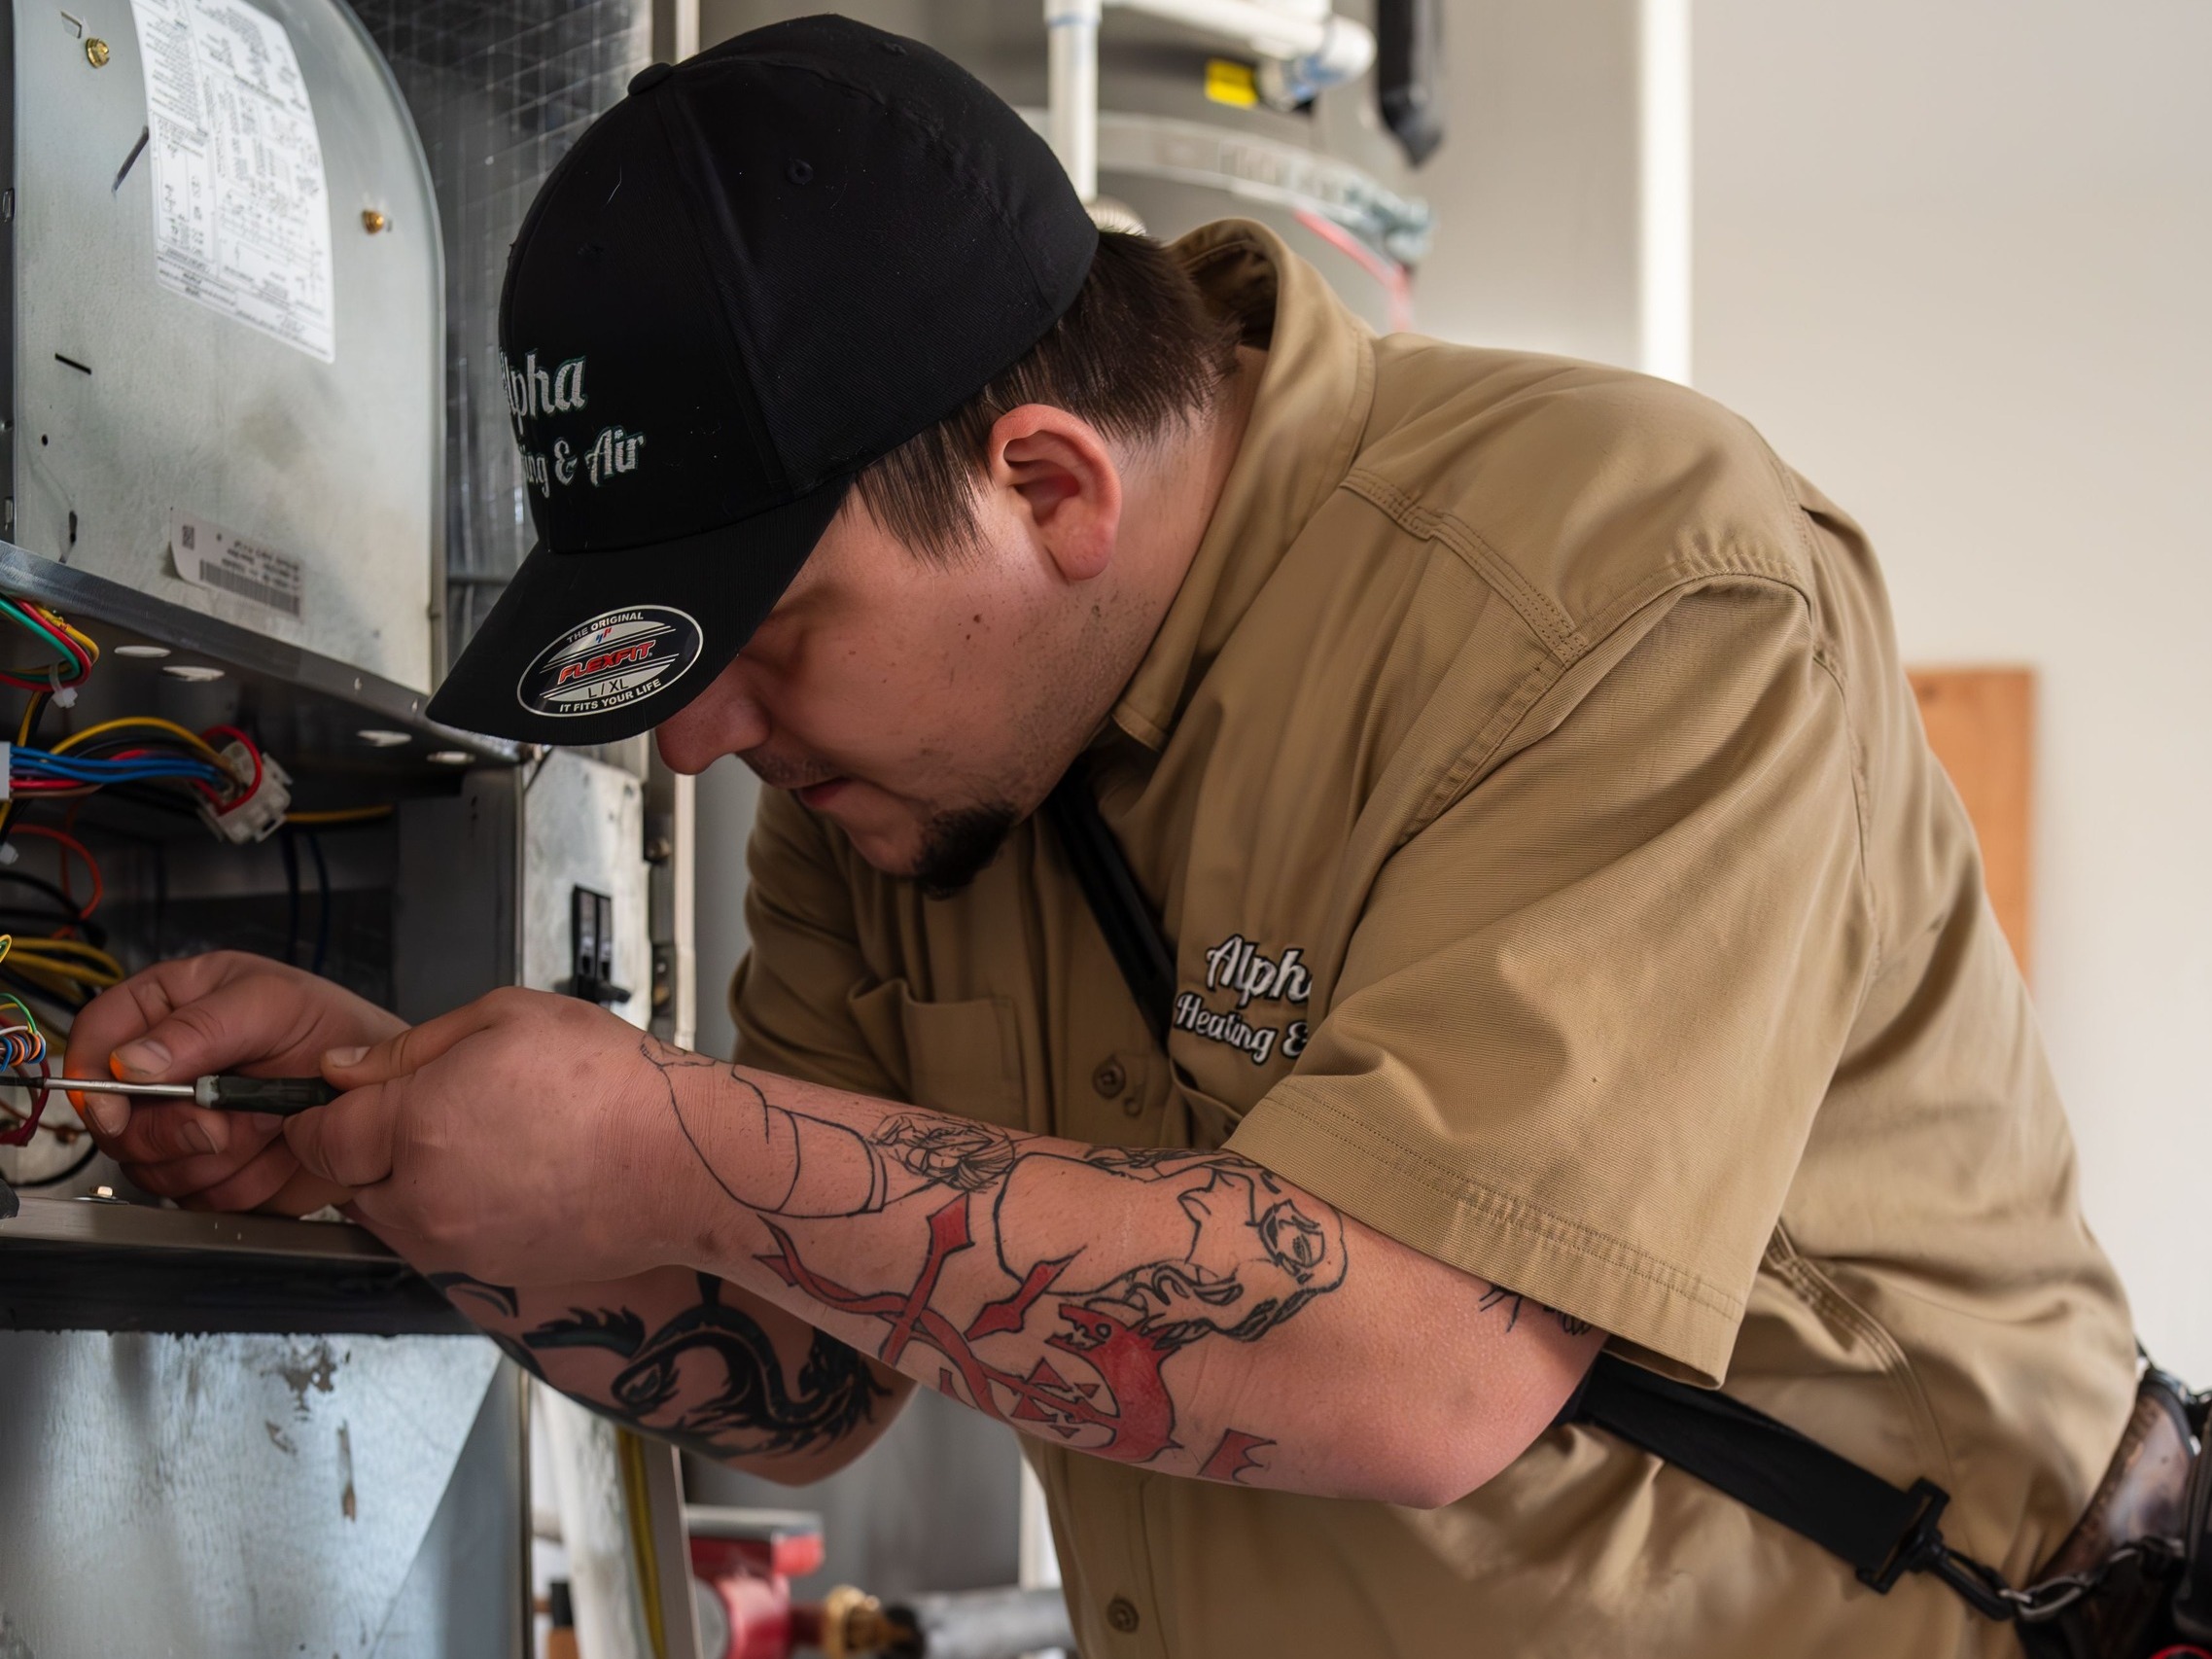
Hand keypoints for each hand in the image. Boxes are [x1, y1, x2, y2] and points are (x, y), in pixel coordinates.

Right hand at [70, 951, 402, 1213]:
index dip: (96, 1079)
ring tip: (268, 1121)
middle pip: (115, 1122)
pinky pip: (196, 1200)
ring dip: (217, 1156)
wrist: (383, 1093)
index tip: (122, 1105)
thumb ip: (200, 1028)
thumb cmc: (335, 1031)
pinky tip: (275, 1152)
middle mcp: (166, 1071)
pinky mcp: (211, 1175)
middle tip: (226, 1118)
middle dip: (173, 1129)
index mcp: (170, 1009)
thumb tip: (130, 1063)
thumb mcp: (273, 1004)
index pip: (95, 1039)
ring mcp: (183, 1127)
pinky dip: (241, 1184)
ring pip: (151, 1168)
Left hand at [285, 987, 697, 1285]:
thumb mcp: (508, 1016)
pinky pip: (446, 1241)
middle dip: (368, 1148)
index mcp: (417, 1125)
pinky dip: (459, 1212)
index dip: (320, 1113)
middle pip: (349, 1182)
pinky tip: (513, 1175)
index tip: (340, 1100)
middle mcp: (425, 1198)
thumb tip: (348, 1070)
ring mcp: (458, 1244)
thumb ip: (413, 1046)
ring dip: (412, 1182)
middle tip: (428, 1111)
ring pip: (396, 1216)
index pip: (319, 1136)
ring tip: (483, 1142)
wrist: (683, 1160)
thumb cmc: (612, 1084)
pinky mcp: (492, 1272)